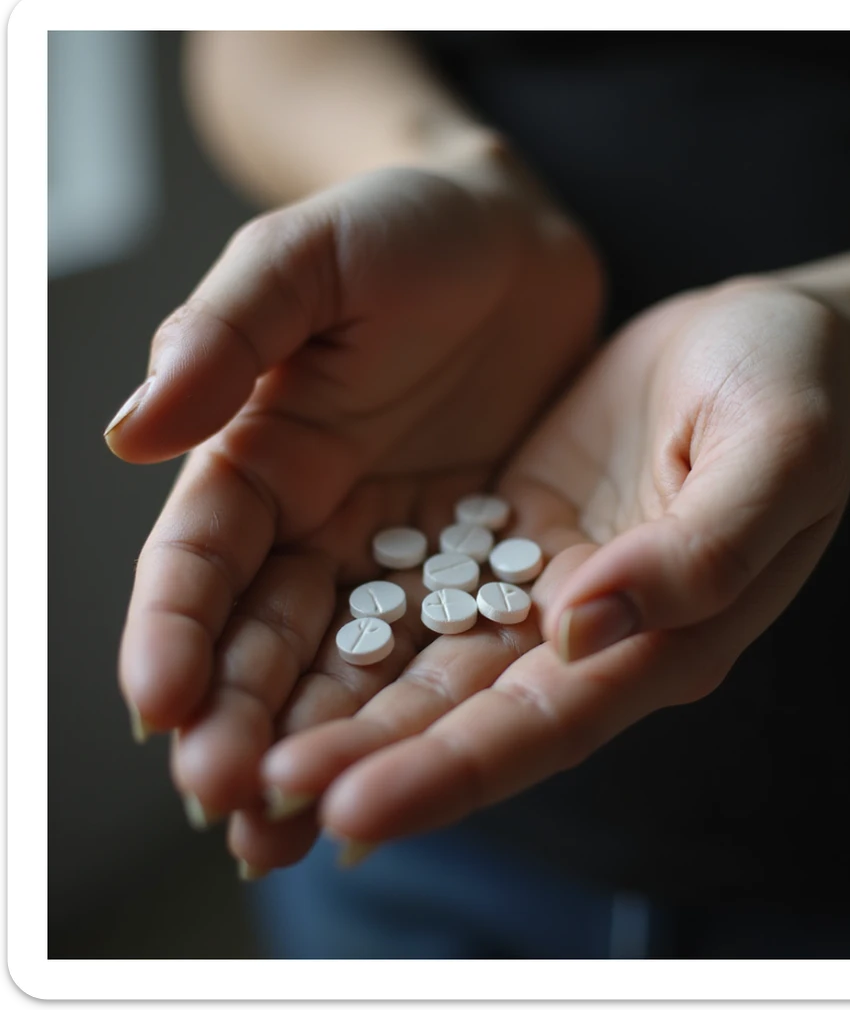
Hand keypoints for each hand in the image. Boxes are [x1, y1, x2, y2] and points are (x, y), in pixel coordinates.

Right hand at [111, 140, 601, 826]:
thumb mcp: (306, 258)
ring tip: (297, 831)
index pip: (201, 559)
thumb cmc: (401, 228)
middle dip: (243, 719)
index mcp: (259, 454)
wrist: (509, 237)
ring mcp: (401, 548)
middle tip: (229, 808)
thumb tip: (131, 430)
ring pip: (354, 662)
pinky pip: (453, 640)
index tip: (158, 708)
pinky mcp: (481, 556)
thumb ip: (228, 333)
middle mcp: (321, 520)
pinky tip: (422, 768)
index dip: (174, 630)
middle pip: (269, 636)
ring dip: (326, 742)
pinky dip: (430, 706)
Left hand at [231, 277, 849, 871]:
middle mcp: (592, 632)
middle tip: (246, 798)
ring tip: (229, 750)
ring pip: (425, 661)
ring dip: (333, 707)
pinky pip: (420, 584)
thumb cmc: (795, 388)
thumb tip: (584, 624)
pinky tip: (272, 644)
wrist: (768, 337)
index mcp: (667, 637)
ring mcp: (543, 583)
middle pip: (465, 714)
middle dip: (359, 759)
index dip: (449, 773)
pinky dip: (351, 619)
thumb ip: (700, 548)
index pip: (545, 725)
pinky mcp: (508, 530)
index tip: (347, 811)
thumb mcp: (775, 451)